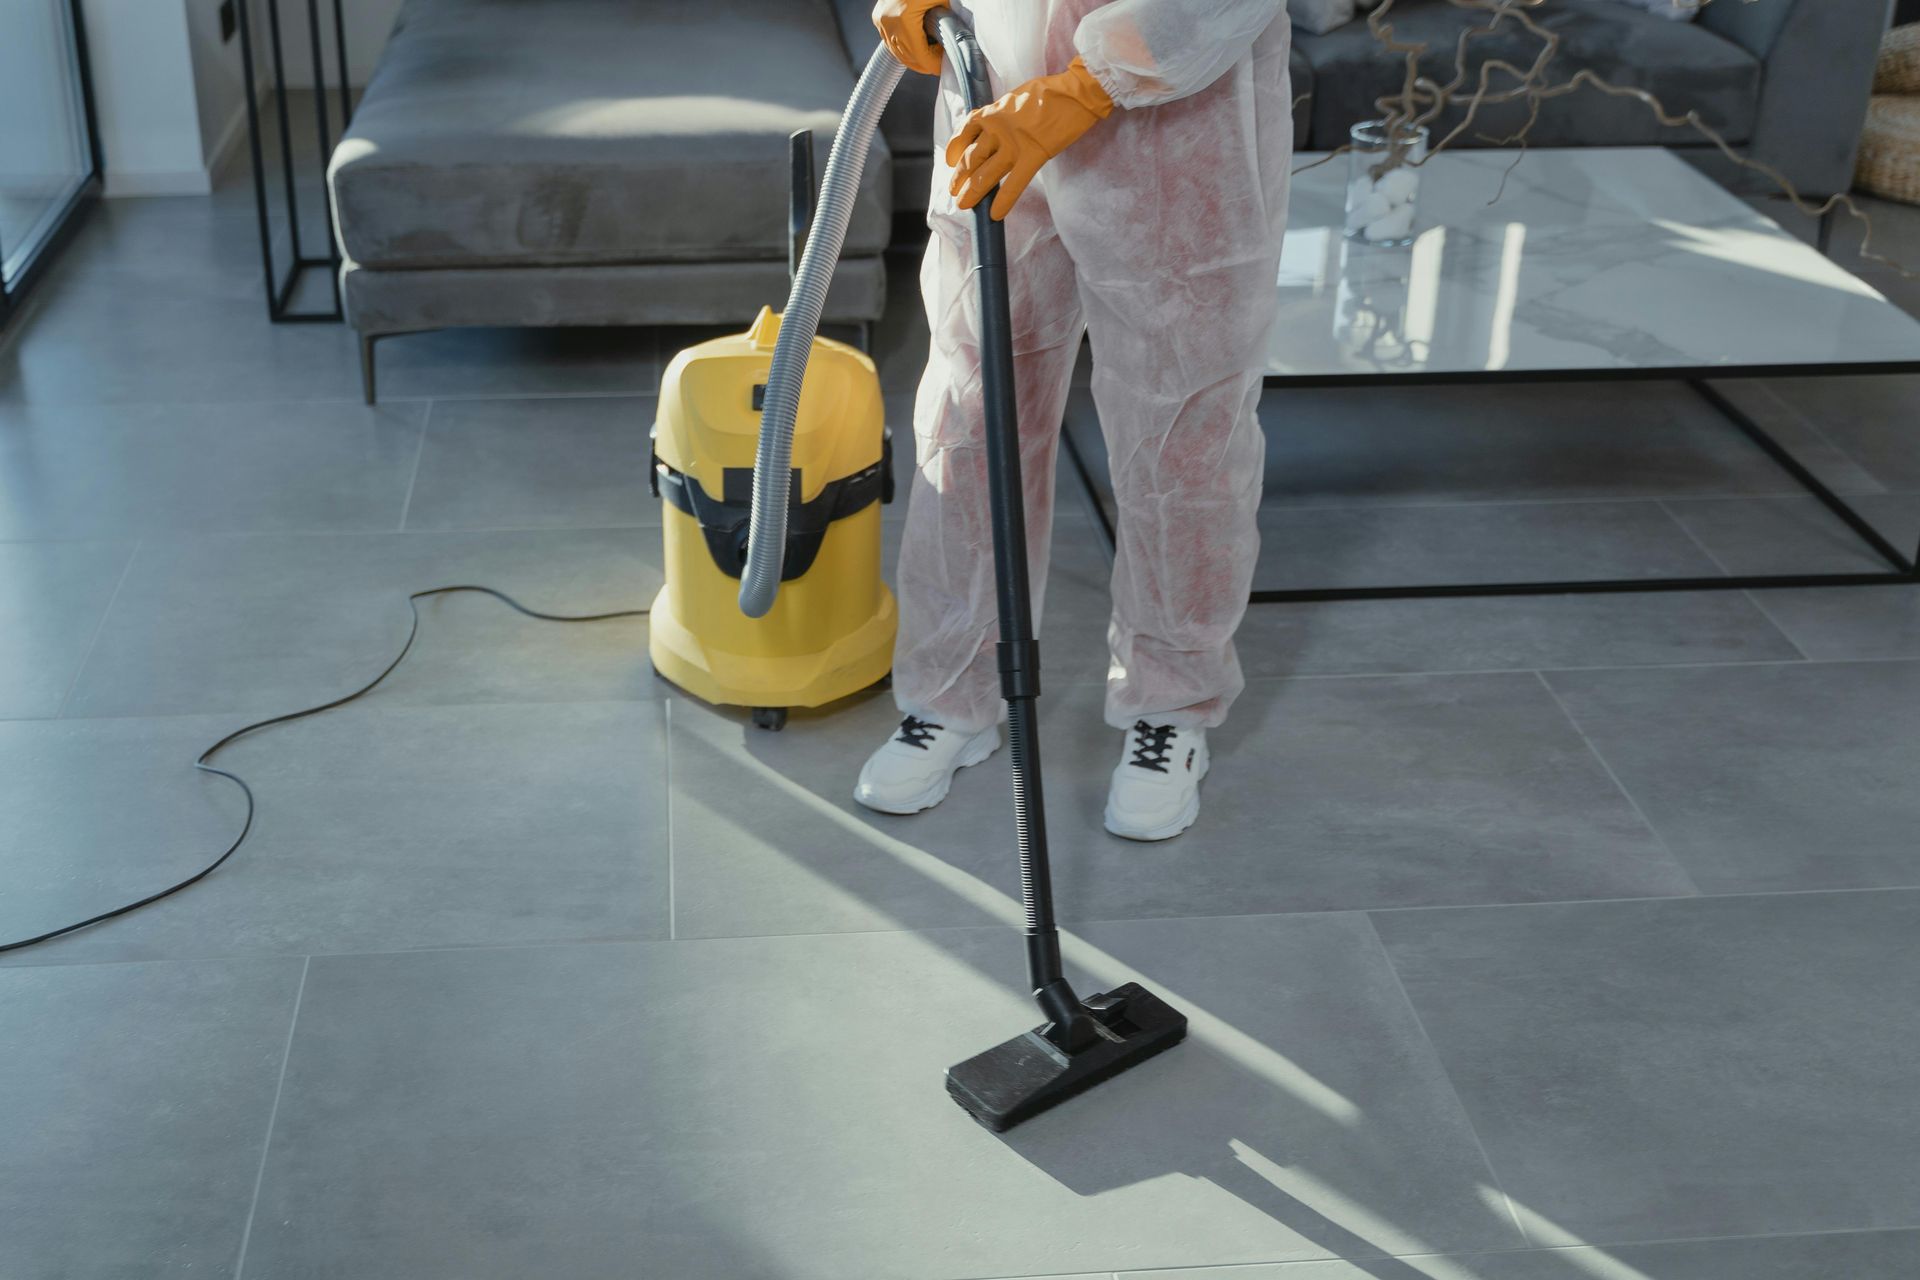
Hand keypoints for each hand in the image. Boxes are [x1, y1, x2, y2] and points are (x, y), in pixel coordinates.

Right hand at [872, 0, 944, 75]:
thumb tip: (954, 38)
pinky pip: (889, 40)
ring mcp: (881, 20)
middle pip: (906, 57)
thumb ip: (946, 20)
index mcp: (904, 19)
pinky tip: (914, 47)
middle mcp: (888, 22)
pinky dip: (902, 47)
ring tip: (928, 57)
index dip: (932, 65)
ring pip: (896, 51)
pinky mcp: (878, 17)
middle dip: (923, 64)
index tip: (941, 67)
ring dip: (912, 58)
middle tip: (938, 64)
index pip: (919, 54)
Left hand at [946, 57, 1113, 219]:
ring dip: (972, 192)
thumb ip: (1001, 113)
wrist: (1075, 92)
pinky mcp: (1032, 157)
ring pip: (986, 174)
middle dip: (959, 177)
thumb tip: (994, 126)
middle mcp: (997, 129)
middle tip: (954, 191)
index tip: (950, 160)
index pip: (965, 132)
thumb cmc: (1049, 91)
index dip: (955, 148)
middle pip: (972, 158)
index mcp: (993, 112)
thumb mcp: (1015, 96)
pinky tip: (995, 215)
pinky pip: (1013, 185)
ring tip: (964, 204)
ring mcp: (1013, 145)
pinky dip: (1003, 201)